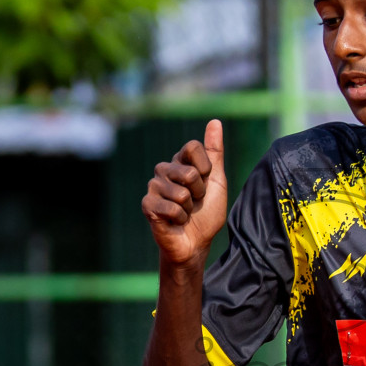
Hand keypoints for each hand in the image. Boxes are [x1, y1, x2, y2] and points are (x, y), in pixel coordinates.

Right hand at [142, 119, 227, 268]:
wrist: (196, 243)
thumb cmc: (206, 213)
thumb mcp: (217, 180)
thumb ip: (215, 152)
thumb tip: (215, 121)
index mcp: (180, 162)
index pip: (192, 147)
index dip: (205, 167)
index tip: (206, 180)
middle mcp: (164, 170)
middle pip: (188, 171)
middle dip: (199, 191)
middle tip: (195, 202)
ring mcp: (153, 186)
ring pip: (181, 192)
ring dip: (189, 208)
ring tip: (185, 213)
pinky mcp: (147, 204)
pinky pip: (171, 208)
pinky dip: (180, 218)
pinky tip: (174, 221)